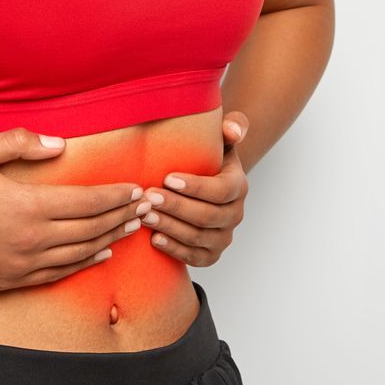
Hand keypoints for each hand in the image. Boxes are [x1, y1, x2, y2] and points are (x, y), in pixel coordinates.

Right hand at [0, 127, 148, 290]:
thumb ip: (21, 142)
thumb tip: (60, 144)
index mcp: (26, 206)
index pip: (86, 202)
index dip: (115, 196)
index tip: (136, 189)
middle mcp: (28, 240)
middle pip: (89, 229)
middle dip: (122, 216)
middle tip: (148, 207)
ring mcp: (18, 265)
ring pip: (78, 254)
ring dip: (109, 240)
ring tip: (133, 228)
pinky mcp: (6, 281)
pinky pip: (55, 274)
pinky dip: (83, 264)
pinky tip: (99, 256)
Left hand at [142, 112, 250, 267]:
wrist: (204, 186)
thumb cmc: (208, 158)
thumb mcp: (220, 139)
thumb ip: (231, 127)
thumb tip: (233, 130)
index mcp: (238, 186)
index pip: (221, 190)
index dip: (195, 187)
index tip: (167, 178)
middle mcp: (235, 215)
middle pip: (206, 216)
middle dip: (175, 207)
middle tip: (149, 197)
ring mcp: (224, 237)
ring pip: (198, 238)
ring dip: (170, 227)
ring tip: (145, 215)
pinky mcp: (210, 255)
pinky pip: (194, 257)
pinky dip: (174, 250)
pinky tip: (154, 238)